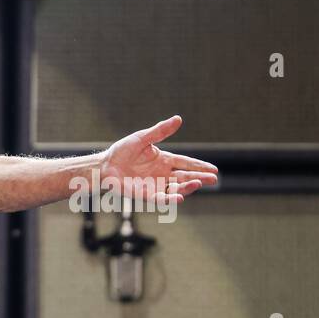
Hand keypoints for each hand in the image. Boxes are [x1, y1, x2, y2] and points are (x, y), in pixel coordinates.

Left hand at [98, 115, 217, 205]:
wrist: (105, 165)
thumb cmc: (122, 151)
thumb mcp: (142, 138)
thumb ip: (160, 131)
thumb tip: (178, 118)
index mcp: (163, 160)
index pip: (185, 163)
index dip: (199, 166)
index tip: (214, 169)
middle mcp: (162, 174)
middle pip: (185, 177)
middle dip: (199, 178)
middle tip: (213, 179)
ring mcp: (155, 185)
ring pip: (176, 188)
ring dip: (187, 187)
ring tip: (197, 182)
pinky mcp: (146, 195)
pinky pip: (161, 198)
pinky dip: (171, 198)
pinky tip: (180, 197)